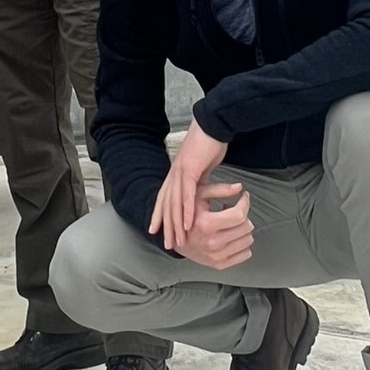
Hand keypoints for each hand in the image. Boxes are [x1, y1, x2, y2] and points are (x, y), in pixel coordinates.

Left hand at [148, 116, 227, 248]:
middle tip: (169, 245)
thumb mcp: (202, 166)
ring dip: (176, 224)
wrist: (212, 125)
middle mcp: (174, 174)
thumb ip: (198, 179)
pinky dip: (187, 210)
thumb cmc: (210, 143)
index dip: (160, 216)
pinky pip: (187, 194)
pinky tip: (188, 223)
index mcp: (176, 174)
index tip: (157, 231)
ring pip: (175, 203)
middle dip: (167, 226)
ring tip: (178, 240)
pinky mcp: (190, 169)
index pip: (164, 199)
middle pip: (167, 205)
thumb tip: (201, 189)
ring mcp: (180, 172)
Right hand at [176, 180, 254, 270]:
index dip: (245, 203)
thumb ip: (219, 189)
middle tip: (235, 211)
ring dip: (243, 229)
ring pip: (248, 241)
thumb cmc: (186, 214)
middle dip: (244, 215)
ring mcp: (216, 255)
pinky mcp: (219, 264)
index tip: (244, 197)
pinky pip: (245, 254)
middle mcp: (212, 242)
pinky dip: (243, 244)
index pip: (239, 215)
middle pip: (246, 227)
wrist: (175, 238)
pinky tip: (232, 236)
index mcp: (206, 224)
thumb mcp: (197, 195)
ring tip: (231, 224)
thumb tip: (239, 187)